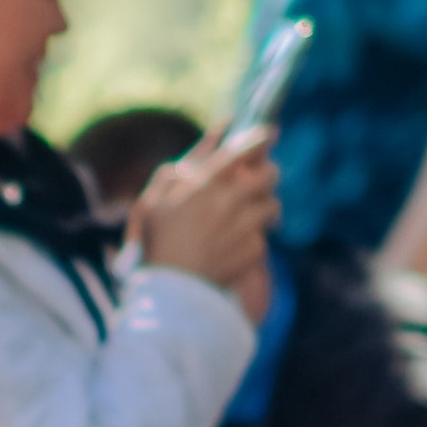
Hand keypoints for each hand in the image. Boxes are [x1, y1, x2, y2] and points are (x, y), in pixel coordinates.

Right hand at [129, 135, 280, 315]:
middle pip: (270, 174)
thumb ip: (179, 169)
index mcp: (205, 182)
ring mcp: (246, 225)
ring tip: (249, 219)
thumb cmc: (157, 243)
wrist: (170, 291)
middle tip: (260, 183)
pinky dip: (254, 240)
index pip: (245, 147)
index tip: (268, 135)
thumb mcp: (154, 200)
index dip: (262, 138)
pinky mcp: (255, 249)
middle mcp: (230, 199)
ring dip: (264, 209)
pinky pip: (264, 237)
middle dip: (267, 175)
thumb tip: (209, 139)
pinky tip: (238, 247)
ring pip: (273, 205)